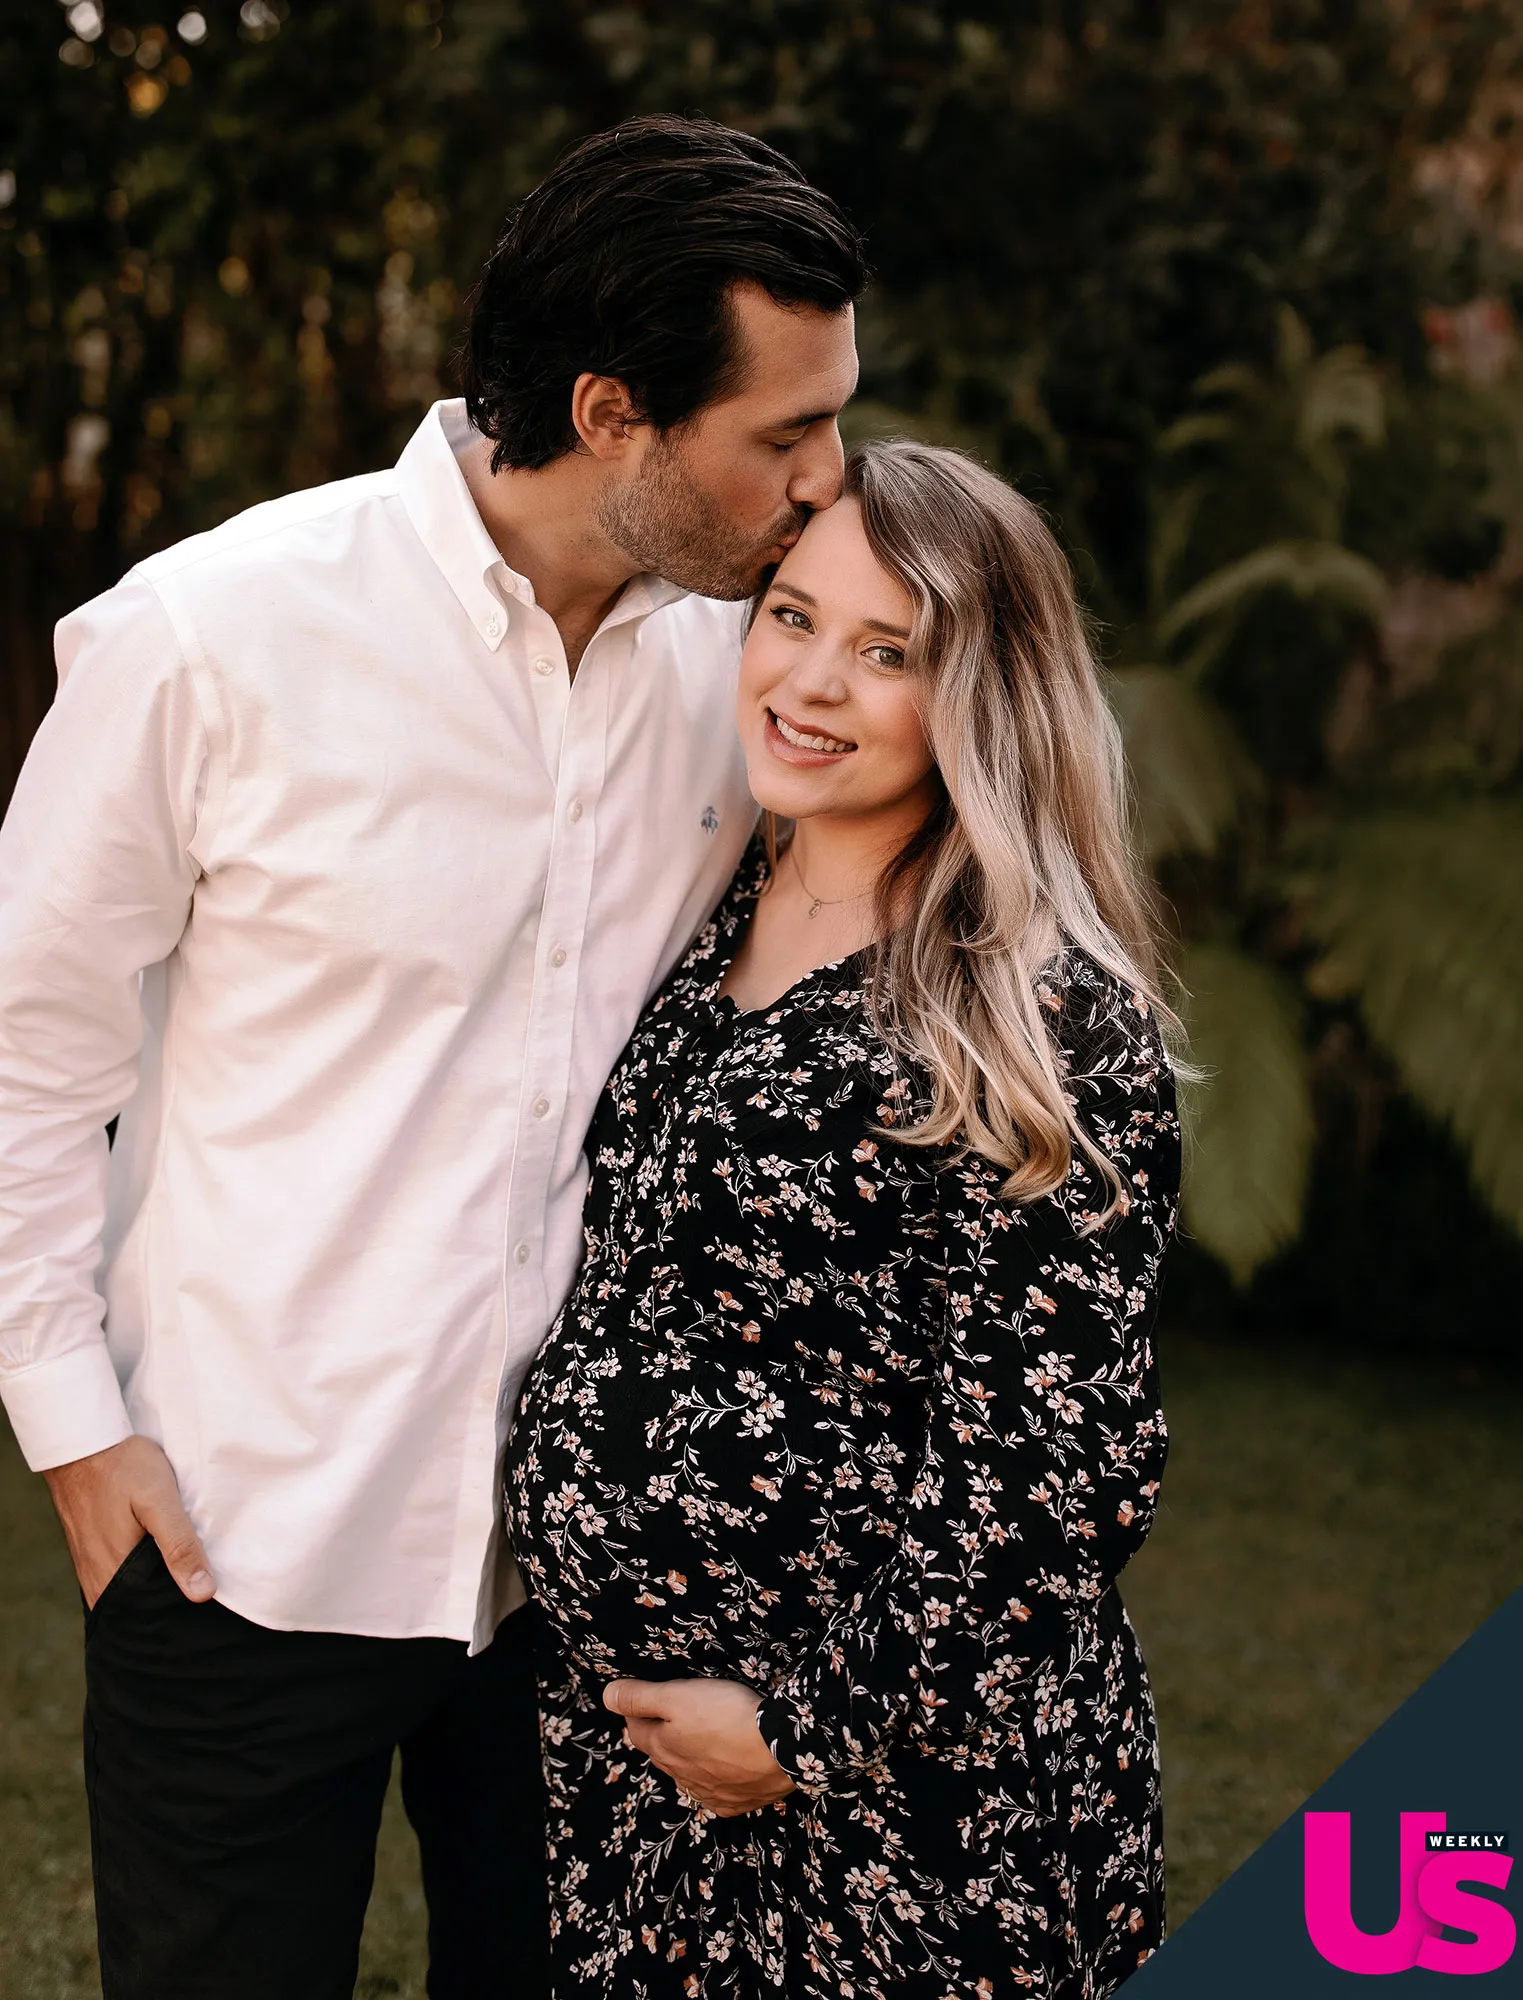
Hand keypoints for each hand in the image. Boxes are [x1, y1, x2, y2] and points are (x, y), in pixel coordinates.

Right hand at [43, 1435, 214, 1609]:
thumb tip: (202, 1593)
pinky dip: (140, 1572)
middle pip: (142, 1605)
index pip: (154, 1614)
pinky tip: (160, 1556)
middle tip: (204, 1583)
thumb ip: (179, 1545)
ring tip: (187, 1570)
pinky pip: (119, 1575)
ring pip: (131, 1591)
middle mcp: (99, 1581)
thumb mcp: (158, 1501)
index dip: (182, 1608)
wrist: (82, 1445)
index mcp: (116, 1578)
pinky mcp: (89, 1553)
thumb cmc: (121, 1469)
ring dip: (156, 1583)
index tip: (211, 1600)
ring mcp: (91, 1568)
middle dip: (171, 1598)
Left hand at [603, 1676, 795, 1816]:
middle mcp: (680, 1776)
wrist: (780, 1749)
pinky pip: (715, 1793)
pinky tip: (723, 1770)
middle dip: (661, 1736)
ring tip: (700, 1739)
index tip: (641, 1698)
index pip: (636, 1730)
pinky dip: (715, 1780)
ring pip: (687, 1775)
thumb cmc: (726, 1715)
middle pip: (661, 1753)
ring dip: (688, 1759)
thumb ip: (640, 1696)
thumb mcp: (678, 1696)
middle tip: (670, 1715)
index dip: (636, 1711)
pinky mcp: (734, 1803)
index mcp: (662, 1748)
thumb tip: (606, 1696)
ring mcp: (707, 1793)